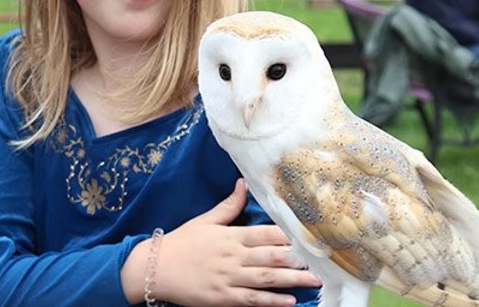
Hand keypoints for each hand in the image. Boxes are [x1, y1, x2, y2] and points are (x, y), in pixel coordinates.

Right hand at [155, 179, 320, 305]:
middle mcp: (233, 256)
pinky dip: (271, 301)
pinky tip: (289, 301)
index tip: (310, 236)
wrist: (156, 267)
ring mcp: (228, 277)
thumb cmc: (181, 242)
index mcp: (230, 235)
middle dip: (298, 259)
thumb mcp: (205, 220)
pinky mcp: (222, 297)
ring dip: (292, 279)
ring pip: (266, 278)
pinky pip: (251, 299)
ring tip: (315, 281)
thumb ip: (228, 205)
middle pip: (271, 255)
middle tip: (322, 261)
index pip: (266, 233)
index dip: (289, 235)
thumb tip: (243, 183)